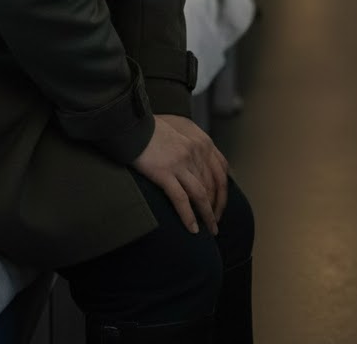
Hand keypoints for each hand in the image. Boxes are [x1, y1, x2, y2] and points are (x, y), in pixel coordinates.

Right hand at [131, 114, 228, 234]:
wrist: (133, 127)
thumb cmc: (152, 132)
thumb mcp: (179, 135)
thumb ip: (190, 149)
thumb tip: (195, 168)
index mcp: (200, 144)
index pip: (221, 171)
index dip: (223, 191)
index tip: (220, 206)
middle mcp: (195, 153)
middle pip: (213, 185)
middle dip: (216, 207)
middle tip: (215, 224)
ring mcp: (181, 163)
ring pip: (200, 194)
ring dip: (207, 215)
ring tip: (209, 230)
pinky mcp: (164, 172)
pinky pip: (181, 199)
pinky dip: (188, 216)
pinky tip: (192, 228)